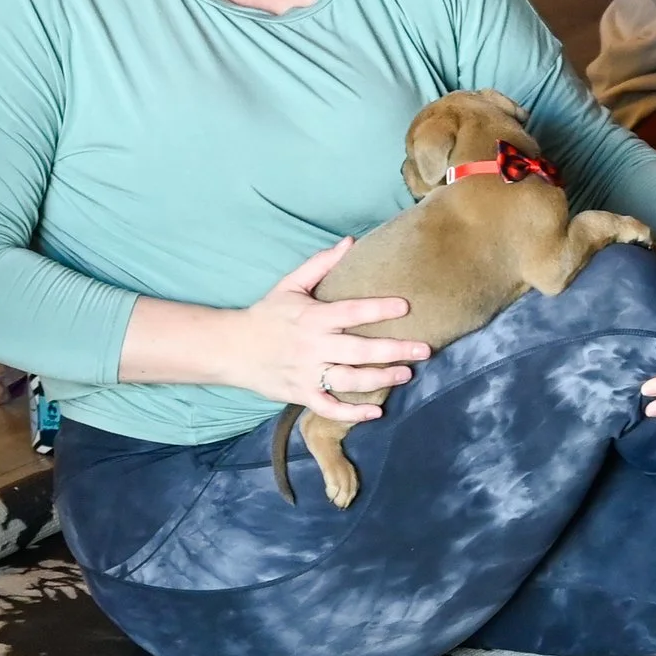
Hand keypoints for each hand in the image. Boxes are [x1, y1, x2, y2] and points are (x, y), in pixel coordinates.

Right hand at [232, 239, 430, 422]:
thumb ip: (321, 264)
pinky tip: (375, 412)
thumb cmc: (267, 314)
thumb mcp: (290, 284)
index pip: (351, 312)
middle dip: (394, 350)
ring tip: (406, 374)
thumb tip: (351, 242)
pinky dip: (352, 413)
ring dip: (381, 380)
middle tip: (424, 349)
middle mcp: (313, 347)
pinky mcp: (301, 394)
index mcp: (313, 318)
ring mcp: (307, 373)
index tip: (405, 305)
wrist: (231, 348)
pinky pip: (329, 408)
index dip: (379, 309)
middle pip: (359, 351)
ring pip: (349, 380)